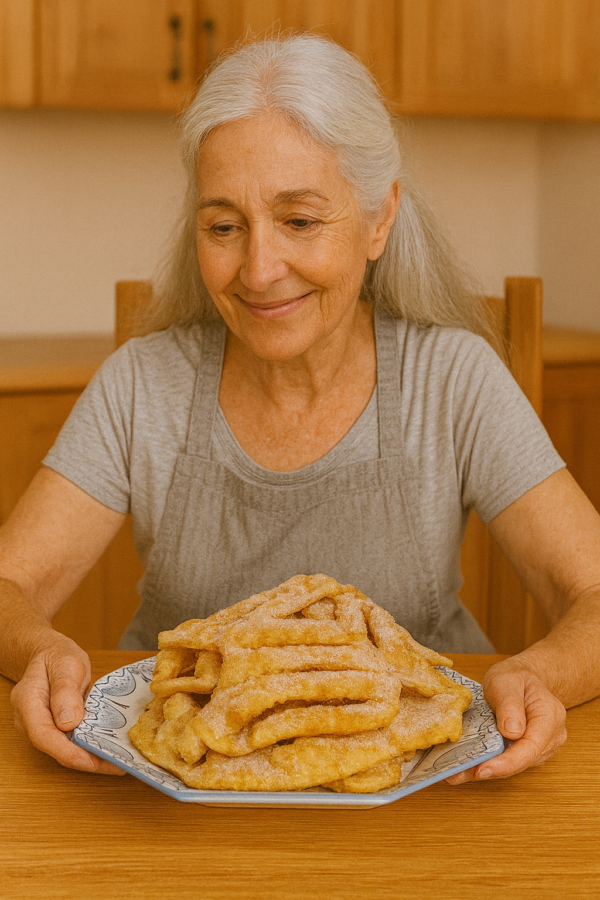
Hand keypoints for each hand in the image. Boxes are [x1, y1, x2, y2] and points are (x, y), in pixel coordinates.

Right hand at [11, 641, 124, 775]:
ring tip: (119, 760)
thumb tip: (68, 722)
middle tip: (117, 764)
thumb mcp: (66, 664)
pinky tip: (110, 749)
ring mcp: (40, 725)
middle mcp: (29, 719)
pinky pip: (70, 741)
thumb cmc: (56, 656)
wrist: (49, 654)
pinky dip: (89, 747)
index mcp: (28, 701)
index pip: (42, 735)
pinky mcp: (54, 728)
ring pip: (63, 748)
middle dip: (85, 760)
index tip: (91, 760)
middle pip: (54, 747)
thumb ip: (65, 690)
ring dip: (90, 756)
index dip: (67, 752)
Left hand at [445, 658, 566, 784]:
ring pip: (513, 765)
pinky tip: (465, 767)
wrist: (522, 678)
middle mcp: (551, 737)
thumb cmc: (515, 677)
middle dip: (490, 770)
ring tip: (455, 773)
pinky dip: (487, 764)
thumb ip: (510, 704)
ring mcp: (541, 747)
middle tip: (457, 775)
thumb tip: (512, 732)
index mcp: (549, 717)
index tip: (483, 770)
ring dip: (484, 770)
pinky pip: (508, 761)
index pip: (531, 748)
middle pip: (521, 762)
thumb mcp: (507, 680)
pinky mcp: (528, 752)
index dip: (507, 763)